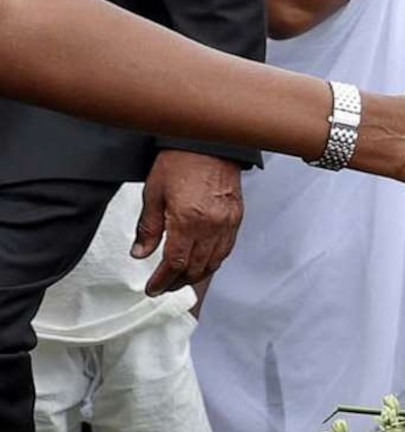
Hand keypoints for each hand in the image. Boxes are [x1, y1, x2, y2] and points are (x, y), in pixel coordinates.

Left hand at [135, 150, 241, 299]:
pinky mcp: (236, 218)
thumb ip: (147, 227)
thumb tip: (140, 253)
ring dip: (196, 275)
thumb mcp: (153, 194)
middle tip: (164, 286)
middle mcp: (211, 227)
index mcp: (187, 221)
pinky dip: (213, 261)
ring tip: (181, 279)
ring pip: (213, 262)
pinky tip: (202, 262)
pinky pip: (226, 249)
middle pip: (196, 268)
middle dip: (178, 282)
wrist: (209, 142)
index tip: (153, 288)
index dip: (163, 280)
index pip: (175, 263)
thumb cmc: (179, 162)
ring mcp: (227, 223)